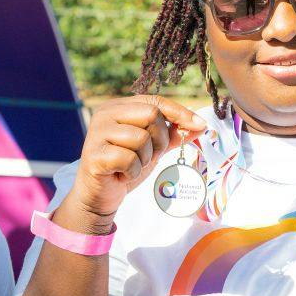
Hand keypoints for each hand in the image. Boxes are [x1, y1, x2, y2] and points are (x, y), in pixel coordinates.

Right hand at [65, 95, 206, 229]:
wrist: (101, 194)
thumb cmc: (126, 167)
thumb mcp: (153, 147)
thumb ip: (173, 134)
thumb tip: (201, 125)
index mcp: (118, 107)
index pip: (155, 102)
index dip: (180, 113)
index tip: (200, 125)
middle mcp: (105, 114)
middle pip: (151, 116)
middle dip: (159, 140)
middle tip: (149, 156)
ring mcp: (97, 133)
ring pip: (141, 138)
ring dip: (145, 158)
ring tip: (133, 165)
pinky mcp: (94, 155)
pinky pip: (129, 159)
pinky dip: (132, 171)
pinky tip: (122, 174)